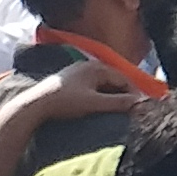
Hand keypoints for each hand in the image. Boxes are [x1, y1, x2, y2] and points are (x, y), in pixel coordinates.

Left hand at [0, 56, 142, 132]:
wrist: (35, 104)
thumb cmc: (66, 102)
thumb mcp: (95, 104)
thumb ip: (118, 103)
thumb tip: (140, 103)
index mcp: (97, 67)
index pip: (124, 79)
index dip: (134, 94)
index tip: (140, 108)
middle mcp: (89, 65)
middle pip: (114, 80)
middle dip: (123, 94)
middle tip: (131, 110)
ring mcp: (78, 71)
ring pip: (103, 83)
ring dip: (112, 95)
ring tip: (116, 110)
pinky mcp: (70, 80)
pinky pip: (92, 86)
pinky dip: (100, 95)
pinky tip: (98, 106)